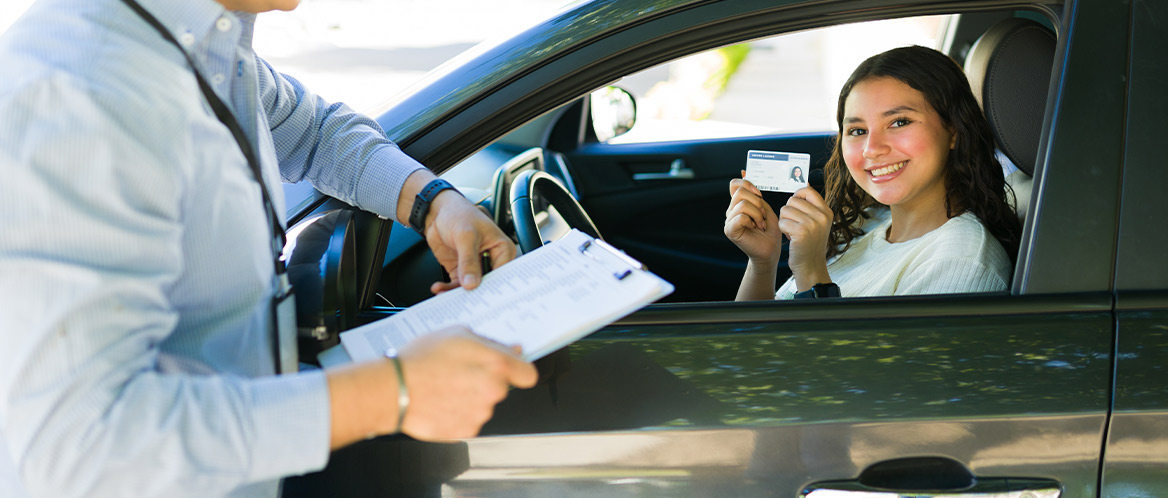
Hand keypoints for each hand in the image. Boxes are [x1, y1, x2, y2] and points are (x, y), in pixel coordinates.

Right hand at [397, 326, 537, 439]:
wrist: (393, 389)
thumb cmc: (420, 359)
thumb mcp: (456, 334)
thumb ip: (489, 342)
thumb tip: (510, 350)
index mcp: (496, 364)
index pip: (528, 374)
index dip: (518, 370)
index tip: (511, 370)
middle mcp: (493, 390)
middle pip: (501, 388)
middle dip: (486, 380)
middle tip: (461, 372)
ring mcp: (480, 413)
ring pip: (483, 404)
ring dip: (470, 397)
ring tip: (445, 386)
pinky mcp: (465, 430)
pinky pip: (468, 419)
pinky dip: (458, 413)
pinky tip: (441, 401)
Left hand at [423, 189, 515, 292]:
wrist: (436, 212)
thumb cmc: (458, 214)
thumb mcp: (466, 236)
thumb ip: (469, 261)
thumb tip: (472, 283)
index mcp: (502, 249)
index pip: (502, 274)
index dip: (492, 287)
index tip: (480, 296)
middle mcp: (492, 260)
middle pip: (487, 284)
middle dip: (474, 293)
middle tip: (462, 301)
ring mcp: (476, 266)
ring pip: (471, 287)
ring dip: (456, 293)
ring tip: (444, 294)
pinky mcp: (461, 271)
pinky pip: (457, 285)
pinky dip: (448, 289)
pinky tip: (439, 288)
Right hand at [724, 177, 783, 265]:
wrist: (771, 250)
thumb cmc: (770, 231)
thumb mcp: (765, 207)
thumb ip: (755, 193)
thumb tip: (743, 171)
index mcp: (738, 204)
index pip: (735, 184)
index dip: (748, 185)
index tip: (759, 195)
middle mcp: (731, 211)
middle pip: (740, 192)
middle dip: (757, 202)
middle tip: (763, 215)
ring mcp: (729, 220)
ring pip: (742, 204)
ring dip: (757, 214)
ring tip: (761, 224)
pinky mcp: (730, 230)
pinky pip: (741, 216)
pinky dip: (752, 221)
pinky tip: (755, 228)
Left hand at [777, 187, 832, 289]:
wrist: (811, 266)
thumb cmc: (810, 244)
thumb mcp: (817, 223)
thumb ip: (812, 205)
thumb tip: (806, 184)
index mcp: (827, 211)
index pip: (807, 190)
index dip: (797, 197)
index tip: (796, 209)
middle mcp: (822, 216)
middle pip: (793, 200)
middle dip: (788, 212)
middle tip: (794, 225)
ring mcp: (813, 224)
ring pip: (785, 210)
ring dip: (785, 222)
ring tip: (793, 232)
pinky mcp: (801, 232)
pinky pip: (782, 222)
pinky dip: (783, 230)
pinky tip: (790, 238)